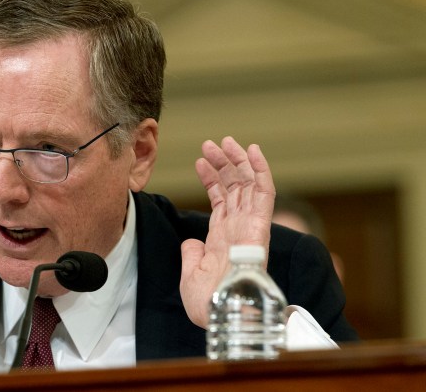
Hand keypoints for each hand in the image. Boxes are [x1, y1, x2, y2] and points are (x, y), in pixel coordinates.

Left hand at [179, 137, 274, 327]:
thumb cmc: (209, 303)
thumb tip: (191, 242)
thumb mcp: (190, 275)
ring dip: (238, 160)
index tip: (200, 161)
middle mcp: (238, 229)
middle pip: (234, 188)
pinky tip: (252, 150)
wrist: (222, 313)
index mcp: (223, 239)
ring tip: (225, 141)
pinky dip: (260, 169)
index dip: (212, 179)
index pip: (220, 201)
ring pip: (247, 184)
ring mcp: (250, 226)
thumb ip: (192, 255)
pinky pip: (263, 192)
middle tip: (212, 144)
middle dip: (224, 164)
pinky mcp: (260, 225)